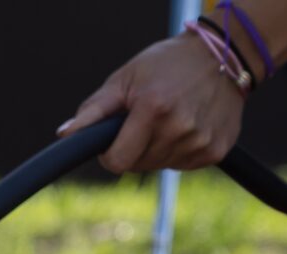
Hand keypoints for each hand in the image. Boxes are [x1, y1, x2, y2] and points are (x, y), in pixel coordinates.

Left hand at [60, 35, 246, 174]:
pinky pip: (183, 164)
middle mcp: (179, 128)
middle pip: (138, 166)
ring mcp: (200, 141)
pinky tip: (188, 124)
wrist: (221, 55)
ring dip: (157, 149)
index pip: (118, 162)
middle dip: (134, 148)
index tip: (114, 140)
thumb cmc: (165, 64)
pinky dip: (180, 150)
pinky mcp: (216, 150)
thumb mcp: (125, 79)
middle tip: (146, 120)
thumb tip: (65, 135)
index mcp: (153, 108)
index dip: (110, 155)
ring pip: (160, 166)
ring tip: (169, 118)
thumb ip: (94, 110)